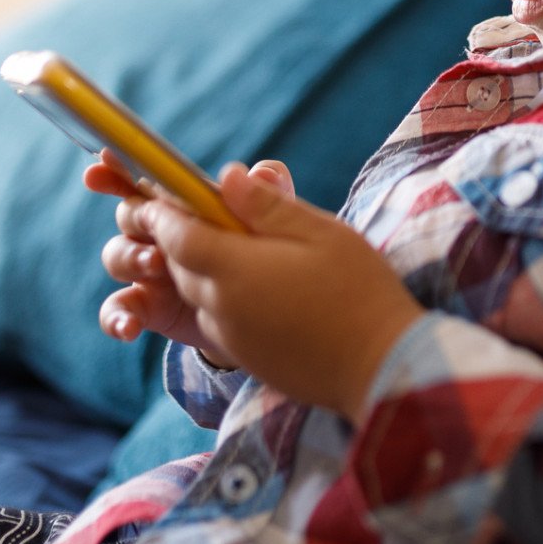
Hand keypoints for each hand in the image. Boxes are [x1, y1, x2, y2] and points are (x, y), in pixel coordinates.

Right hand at [87, 150, 293, 368]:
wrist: (259, 316)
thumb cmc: (258, 256)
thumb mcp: (271, 225)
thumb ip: (269, 197)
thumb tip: (263, 173)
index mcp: (182, 207)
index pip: (148, 179)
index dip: (121, 167)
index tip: (104, 162)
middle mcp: (157, 233)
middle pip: (129, 213)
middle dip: (136, 215)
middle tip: (154, 221)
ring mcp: (147, 271)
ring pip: (116, 256)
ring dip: (129, 258)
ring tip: (155, 265)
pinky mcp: (147, 308)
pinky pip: (116, 310)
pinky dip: (116, 317)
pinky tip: (128, 327)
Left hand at [138, 162, 425, 417]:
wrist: (381, 366)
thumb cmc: (358, 290)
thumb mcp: (320, 232)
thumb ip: (267, 205)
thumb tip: (227, 177)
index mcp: (235, 270)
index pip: (177, 236)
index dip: (164, 213)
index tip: (162, 194)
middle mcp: (221, 307)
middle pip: (181, 265)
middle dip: (180, 238)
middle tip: (200, 212)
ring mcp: (231, 338)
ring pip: (198, 294)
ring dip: (202, 269)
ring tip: (237, 248)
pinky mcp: (247, 358)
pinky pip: (217, 321)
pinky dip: (223, 298)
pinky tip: (259, 288)